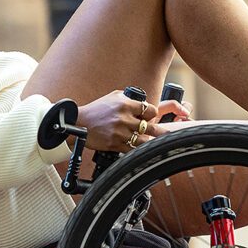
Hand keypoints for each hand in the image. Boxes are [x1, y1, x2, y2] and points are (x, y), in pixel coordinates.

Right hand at [75, 90, 190, 151]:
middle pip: (150, 126)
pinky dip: (138, 149)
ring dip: (150, 142)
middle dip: (160, 131)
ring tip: (158, 144)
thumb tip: (144, 104)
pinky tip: (142, 150)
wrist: (78, 124)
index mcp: (124, 104)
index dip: (152, 114)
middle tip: (169, 134)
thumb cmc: (96, 110)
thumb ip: (129, 99)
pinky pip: (132, 149)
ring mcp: (120, 132)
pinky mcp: (115, 144)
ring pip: (143, 140)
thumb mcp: (112, 97)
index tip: (150, 117)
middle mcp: (123, 118)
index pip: (149, 110)